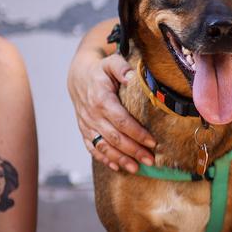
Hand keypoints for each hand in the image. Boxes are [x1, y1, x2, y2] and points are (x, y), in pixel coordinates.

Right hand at [70, 49, 155, 173]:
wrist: (78, 76)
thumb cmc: (101, 71)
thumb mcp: (111, 62)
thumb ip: (122, 68)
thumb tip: (132, 78)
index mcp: (101, 99)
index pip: (121, 120)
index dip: (137, 133)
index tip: (152, 142)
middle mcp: (92, 114)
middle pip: (114, 137)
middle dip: (133, 150)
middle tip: (150, 160)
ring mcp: (86, 124)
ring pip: (103, 146)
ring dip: (119, 159)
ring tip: (136, 168)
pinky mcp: (83, 130)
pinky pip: (92, 148)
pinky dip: (103, 159)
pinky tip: (117, 167)